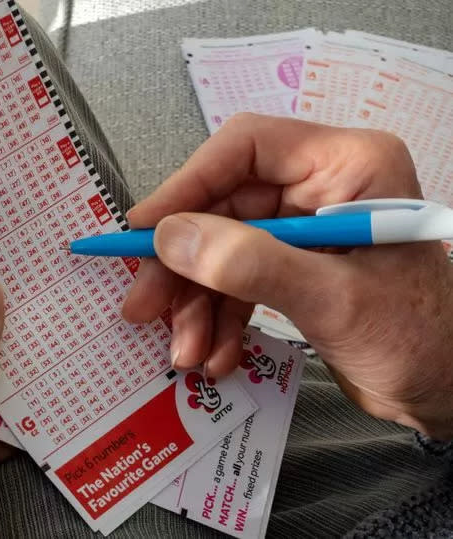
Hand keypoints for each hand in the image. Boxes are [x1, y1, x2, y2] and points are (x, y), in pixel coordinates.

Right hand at [123, 113, 452, 439]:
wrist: (450, 394)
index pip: (245, 149)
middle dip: (185, 267)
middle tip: (144, 307)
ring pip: (222, 250)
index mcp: (346, 164)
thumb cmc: (418, 341)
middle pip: (223, 207)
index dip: (186, 186)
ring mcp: (304, 228)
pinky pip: (238, 280)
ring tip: (185, 354)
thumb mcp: (331, 300)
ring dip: (197, 304)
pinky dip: (219, 318)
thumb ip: (250, 265)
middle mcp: (321, 185)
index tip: (143, 231)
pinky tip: (215, 355)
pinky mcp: (293, 266)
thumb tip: (169, 238)